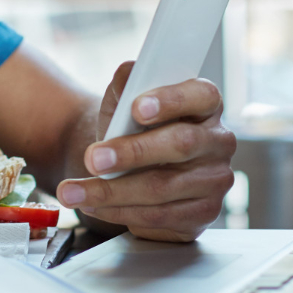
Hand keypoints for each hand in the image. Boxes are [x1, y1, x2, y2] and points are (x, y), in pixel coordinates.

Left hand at [56, 60, 235, 241]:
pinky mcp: (203, 213)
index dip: (171, 100)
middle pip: (180, 145)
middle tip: (92, 159)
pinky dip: (120, 212)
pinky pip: (159, 216)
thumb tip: (129, 76)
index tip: (137, 108)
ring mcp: (214, 180)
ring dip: (111, 192)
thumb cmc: (131, 125)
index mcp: (206, 103)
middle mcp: (218, 141)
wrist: (129, 165)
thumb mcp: (125, 98)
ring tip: (74, 191)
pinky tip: (95, 206)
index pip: (200, 95)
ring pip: (162, 188)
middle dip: (131, 153)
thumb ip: (127, 80)